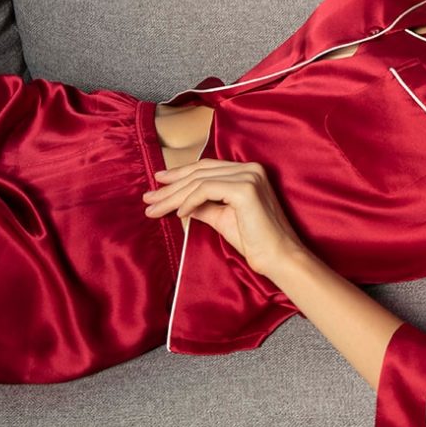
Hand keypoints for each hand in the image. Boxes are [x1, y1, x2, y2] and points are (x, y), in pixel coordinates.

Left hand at [142, 159, 305, 278]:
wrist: (278, 258)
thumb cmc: (255, 242)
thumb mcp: (222, 218)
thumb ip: (204, 206)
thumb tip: (181, 203)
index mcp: (247, 172)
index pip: (206, 168)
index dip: (180, 175)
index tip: (158, 183)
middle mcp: (250, 168)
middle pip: (200, 172)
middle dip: (170, 185)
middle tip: (147, 198)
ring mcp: (249, 176)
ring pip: (199, 181)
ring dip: (173, 196)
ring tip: (154, 209)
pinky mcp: (245, 189)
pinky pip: (206, 190)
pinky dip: (189, 201)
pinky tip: (178, 213)